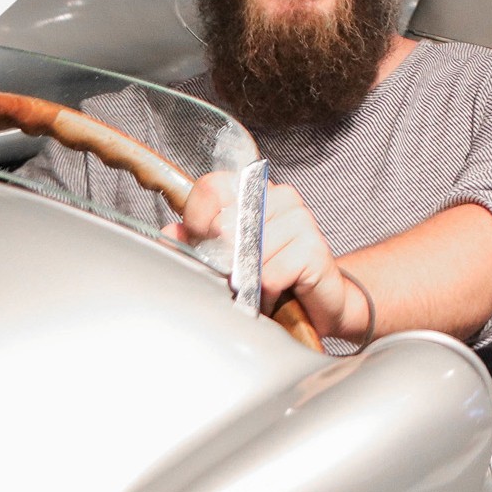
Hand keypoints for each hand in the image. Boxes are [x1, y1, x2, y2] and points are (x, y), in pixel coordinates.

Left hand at [168, 171, 363, 339]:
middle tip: (236, 276)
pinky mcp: (313, 246)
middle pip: (225, 225)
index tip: (203, 245)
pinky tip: (275, 297)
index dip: (197, 220)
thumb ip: (198, 242)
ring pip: (247, 253)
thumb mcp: (229, 259)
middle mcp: (280, 196)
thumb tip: (169, 232)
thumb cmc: (275, 278)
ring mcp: (300, 218)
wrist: (322, 305)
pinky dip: (265, 295)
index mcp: (256, 190)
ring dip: (247, 282)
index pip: (212, 186)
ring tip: (259, 289)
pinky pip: (269, 275)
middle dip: (222, 260)